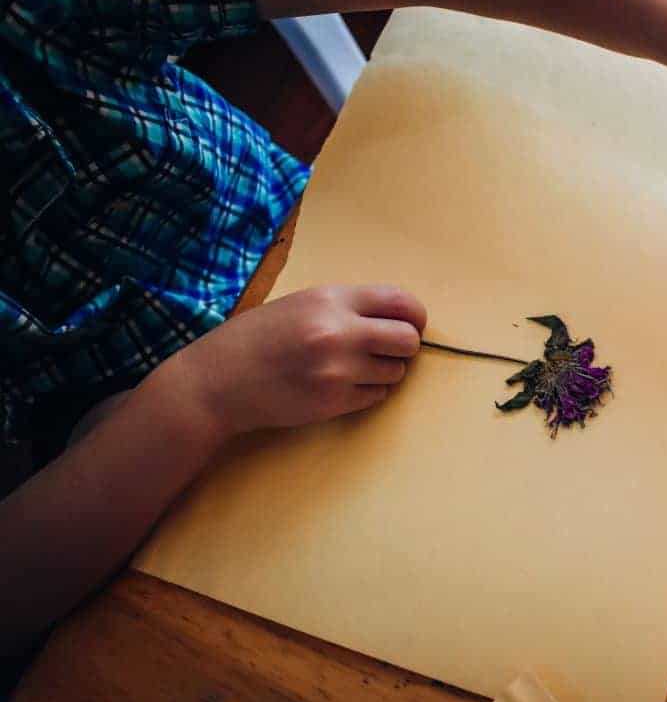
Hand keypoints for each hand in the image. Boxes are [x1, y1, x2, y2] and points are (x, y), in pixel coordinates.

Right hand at [162, 286, 426, 437]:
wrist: (218, 381)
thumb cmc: (258, 338)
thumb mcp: (302, 304)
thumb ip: (348, 307)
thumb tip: (399, 317)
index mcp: (331, 299)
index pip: (400, 301)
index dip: (415, 315)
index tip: (413, 323)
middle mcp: (339, 332)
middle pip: (408, 339)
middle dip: (406, 345)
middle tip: (389, 349)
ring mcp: (338, 370)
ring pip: (396, 371)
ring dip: (386, 370)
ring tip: (356, 367)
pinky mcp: (334, 401)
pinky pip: (377, 395)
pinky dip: (369, 391)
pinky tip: (343, 384)